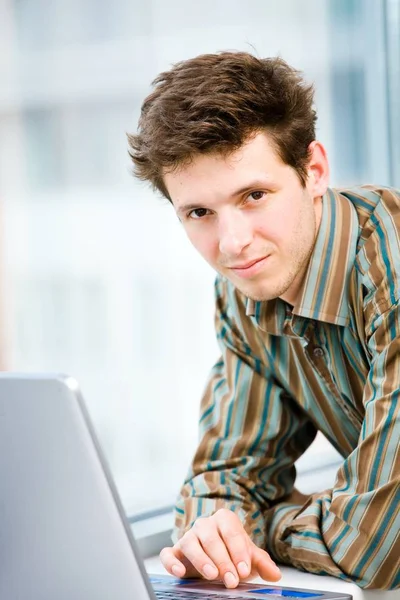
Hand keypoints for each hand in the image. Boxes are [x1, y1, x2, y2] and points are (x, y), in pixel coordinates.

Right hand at [160, 508, 281, 588]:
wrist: (216, 560)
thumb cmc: (233, 555)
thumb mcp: (248, 558)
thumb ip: (262, 563)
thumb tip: (275, 574)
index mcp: (224, 520)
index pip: (231, 531)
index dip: (238, 550)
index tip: (244, 570)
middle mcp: (205, 525)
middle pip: (212, 538)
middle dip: (223, 560)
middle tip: (232, 580)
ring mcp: (188, 536)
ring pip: (190, 543)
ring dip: (201, 559)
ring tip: (212, 575)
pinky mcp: (175, 551)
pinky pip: (168, 553)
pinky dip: (171, 562)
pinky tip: (179, 572)